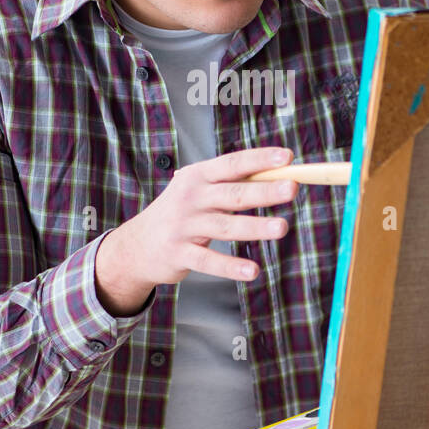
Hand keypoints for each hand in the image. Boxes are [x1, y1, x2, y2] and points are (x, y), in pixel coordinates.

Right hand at [94, 146, 298, 314]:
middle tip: (292, 188)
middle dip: (264, 191)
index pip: (233, 163)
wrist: (137, 245)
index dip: (260, 159)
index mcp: (198, 176)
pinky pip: (209, 261)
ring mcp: (183, 226)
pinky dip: (231, 267)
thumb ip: (233, 185)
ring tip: (281, 228)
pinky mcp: (179, 253)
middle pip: (233, 194)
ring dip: (255, 227)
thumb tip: (280, 177)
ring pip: (225, 227)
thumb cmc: (181, 213)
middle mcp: (191, 197)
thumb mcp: (199, 191)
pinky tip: (252, 271)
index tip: (287, 157)